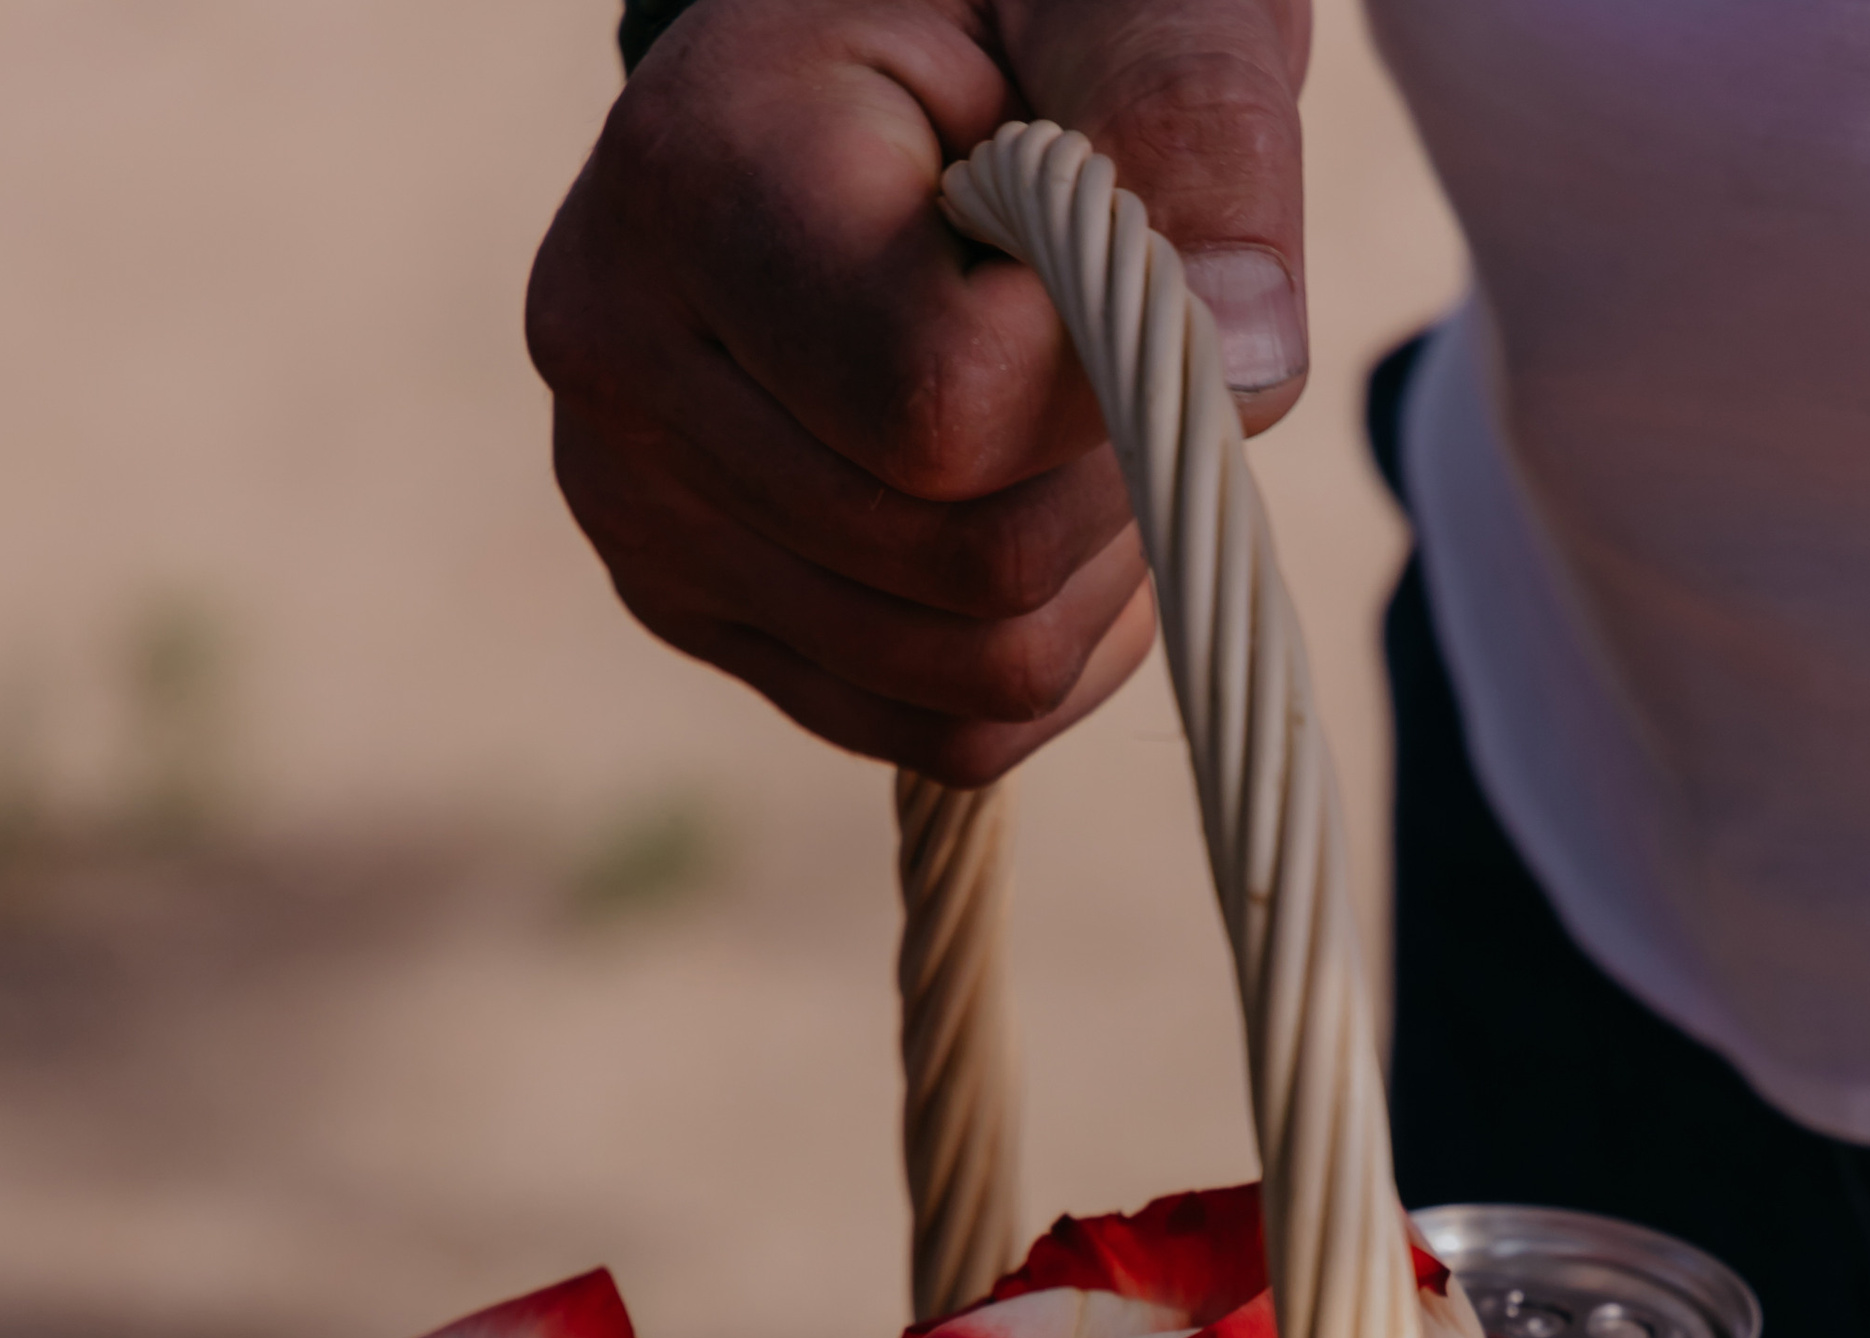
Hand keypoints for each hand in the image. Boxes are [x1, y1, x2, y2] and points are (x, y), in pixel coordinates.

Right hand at [526, 0, 1309, 783]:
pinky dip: (1053, 653)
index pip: (941, 406)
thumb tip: (1250, 349)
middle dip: (1117, 478)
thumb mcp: (1131, 4)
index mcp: (691, 178)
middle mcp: (619, 366)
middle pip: (969, 566)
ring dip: (1101, 575)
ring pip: (972, 676)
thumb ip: (1196, 130)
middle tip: (1128, 342)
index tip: (1138, 269)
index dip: (1107, 380)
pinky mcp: (697, 617)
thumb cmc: (1023, 17)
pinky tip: (1054, 513)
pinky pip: (945, 732)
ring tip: (1088, 418)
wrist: (878, 93)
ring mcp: (640, 517)